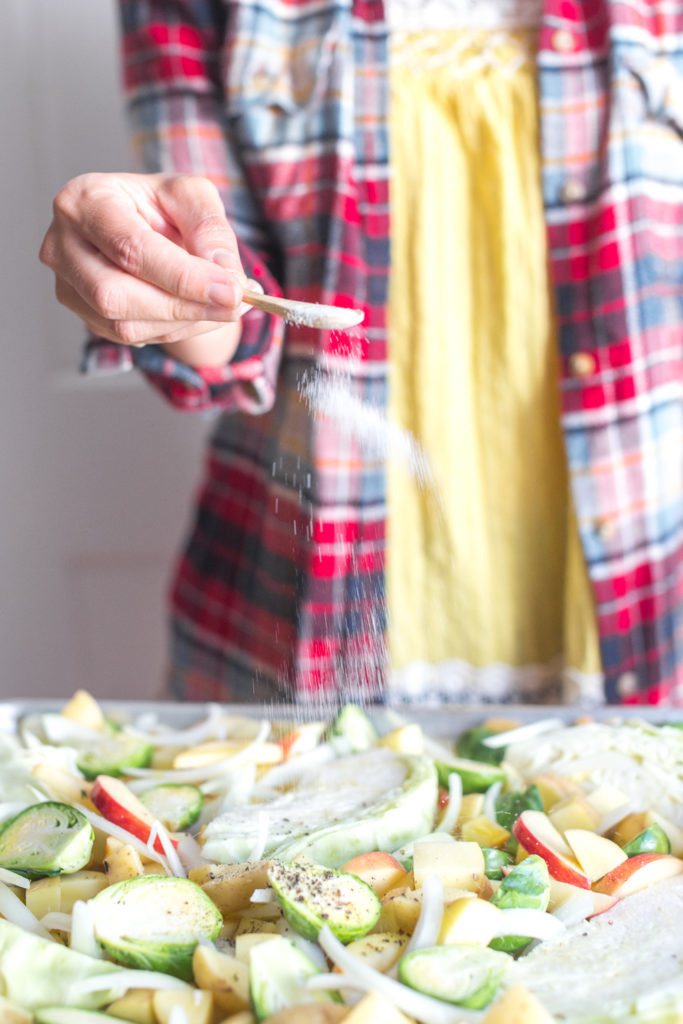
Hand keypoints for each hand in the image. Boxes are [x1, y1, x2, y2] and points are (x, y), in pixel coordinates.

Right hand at [40, 173, 249, 360]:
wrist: (146, 227)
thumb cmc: (162, 206)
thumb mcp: (193, 196)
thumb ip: (210, 228)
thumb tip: (225, 273)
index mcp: (84, 201)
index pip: (130, 248)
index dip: (183, 276)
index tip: (231, 290)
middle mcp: (63, 245)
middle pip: (116, 296)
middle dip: (183, 306)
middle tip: (234, 305)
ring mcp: (68, 285)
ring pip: (124, 325)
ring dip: (184, 323)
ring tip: (224, 305)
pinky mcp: (85, 315)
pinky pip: (132, 338)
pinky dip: (176, 330)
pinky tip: (199, 311)